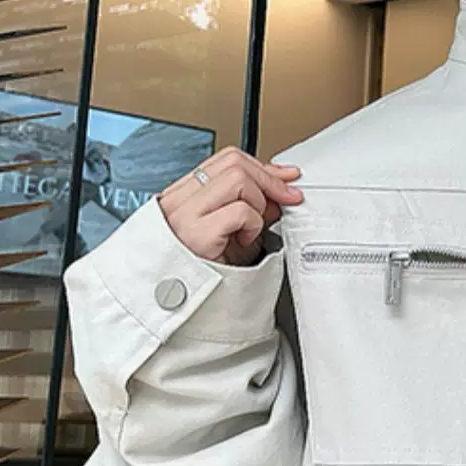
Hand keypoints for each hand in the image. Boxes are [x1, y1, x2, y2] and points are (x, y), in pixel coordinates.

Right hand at [157, 148, 304, 266]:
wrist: (181, 305)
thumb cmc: (202, 270)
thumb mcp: (229, 231)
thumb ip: (250, 206)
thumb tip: (279, 192)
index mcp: (183, 195)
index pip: (226, 160)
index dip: (262, 166)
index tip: (285, 177)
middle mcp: (179, 200)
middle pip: (234, 163)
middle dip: (268, 180)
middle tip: (283, 201)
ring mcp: (185, 216)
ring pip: (238, 180)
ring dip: (258, 203)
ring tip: (251, 228)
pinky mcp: (197, 234)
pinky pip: (240, 211)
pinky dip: (253, 224)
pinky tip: (244, 240)